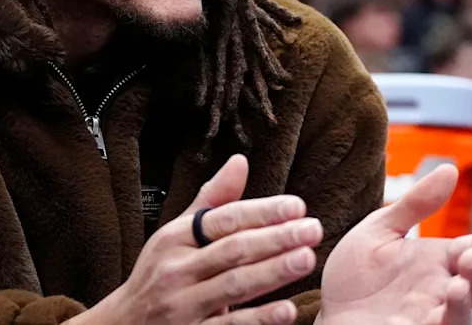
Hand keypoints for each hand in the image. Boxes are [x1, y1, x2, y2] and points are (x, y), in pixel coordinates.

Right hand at [75, 155, 321, 324]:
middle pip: (232, 251)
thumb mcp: (176, 234)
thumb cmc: (159, 274)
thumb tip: (240, 161)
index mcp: (174, 239)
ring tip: (306, 258)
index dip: (260, 212)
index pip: (222, 220)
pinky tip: (287, 310)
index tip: (296, 206)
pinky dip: (259, 319)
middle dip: (275, 239)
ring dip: (272, 272)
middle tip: (312, 229)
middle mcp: (177, 270)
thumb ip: (212, 201)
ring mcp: (184, 306)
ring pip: (234, 286)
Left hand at [316, 165, 471, 324]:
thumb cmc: (355, 274)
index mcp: (436, 261)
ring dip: (465, 303)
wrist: (326, 309)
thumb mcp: (380, 230)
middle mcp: (438, 291)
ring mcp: (428, 316)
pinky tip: (430, 315)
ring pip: (461, 316)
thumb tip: (449, 169)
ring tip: (457, 286)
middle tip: (471, 255)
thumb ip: (415, 205)